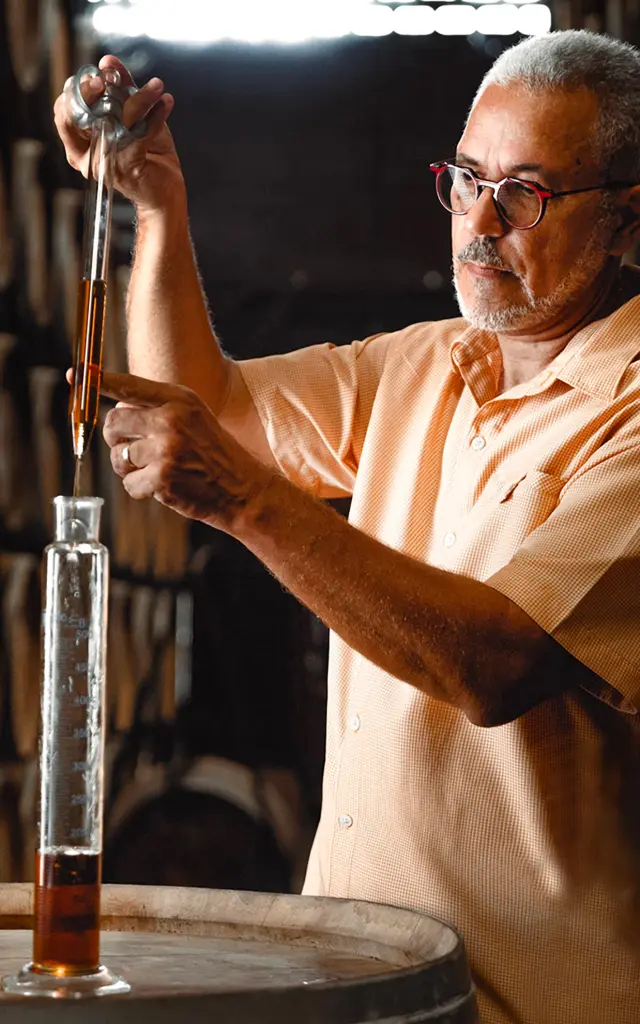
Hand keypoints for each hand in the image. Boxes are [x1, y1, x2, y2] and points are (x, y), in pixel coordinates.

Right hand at [54, 55, 183, 214]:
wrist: (165, 195)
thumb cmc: (147, 156)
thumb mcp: (132, 118)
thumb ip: (120, 89)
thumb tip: (107, 61)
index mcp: (80, 145)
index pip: (64, 112)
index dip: (76, 91)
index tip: (95, 74)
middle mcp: (87, 157)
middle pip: (79, 116)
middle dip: (91, 92)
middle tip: (108, 76)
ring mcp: (106, 163)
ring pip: (115, 121)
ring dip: (139, 98)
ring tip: (157, 86)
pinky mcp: (129, 168)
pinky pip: (141, 134)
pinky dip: (156, 115)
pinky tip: (166, 103)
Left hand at [100, 371, 274, 531]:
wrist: (243, 489)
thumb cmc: (214, 453)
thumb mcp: (194, 416)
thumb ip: (158, 408)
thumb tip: (115, 407)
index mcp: (179, 399)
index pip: (129, 386)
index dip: (98, 381)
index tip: (75, 375)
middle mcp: (171, 420)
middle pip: (113, 423)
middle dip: (116, 439)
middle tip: (132, 448)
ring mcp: (167, 450)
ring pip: (118, 457)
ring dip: (130, 468)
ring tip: (155, 469)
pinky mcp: (163, 479)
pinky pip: (129, 484)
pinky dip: (141, 489)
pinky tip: (163, 486)